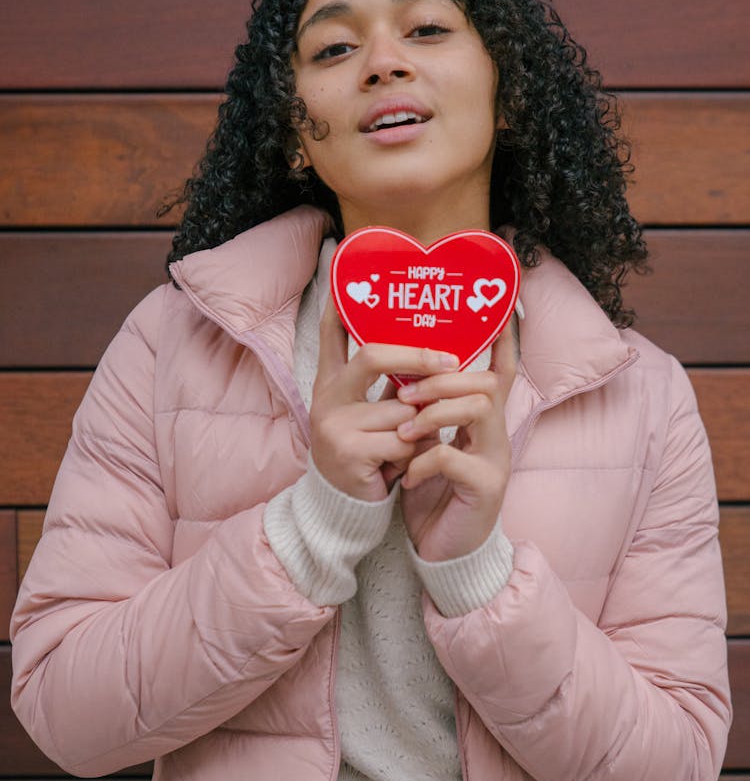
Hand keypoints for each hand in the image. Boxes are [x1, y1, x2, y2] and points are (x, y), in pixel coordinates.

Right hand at [310, 298, 461, 501]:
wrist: (346, 508)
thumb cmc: (369, 455)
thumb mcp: (374, 413)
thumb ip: (391, 383)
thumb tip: (434, 350)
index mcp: (331, 382)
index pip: (332, 333)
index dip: (341, 304)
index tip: (345, 271)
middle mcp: (326, 397)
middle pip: (373, 355)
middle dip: (418, 356)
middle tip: (451, 360)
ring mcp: (333, 424)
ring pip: (402, 408)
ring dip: (423, 427)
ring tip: (417, 444)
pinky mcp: (348, 452)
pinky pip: (402, 441)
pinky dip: (414, 454)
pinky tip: (404, 468)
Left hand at [397, 324, 516, 560]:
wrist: (445, 557)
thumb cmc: (432, 499)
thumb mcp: (421, 449)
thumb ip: (418, 413)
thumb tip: (396, 373)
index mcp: (481, 425)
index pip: (499, 374)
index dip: (501, 342)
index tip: (499, 310)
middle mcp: (496, 437)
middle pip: (487, 383)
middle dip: (444, 379)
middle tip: (405, 393)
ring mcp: (495, 462)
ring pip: (479, 409)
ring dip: (435, 412)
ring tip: (404, 429)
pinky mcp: (485, 489)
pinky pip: (454, 457)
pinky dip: (424, 461)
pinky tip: (406, 476)